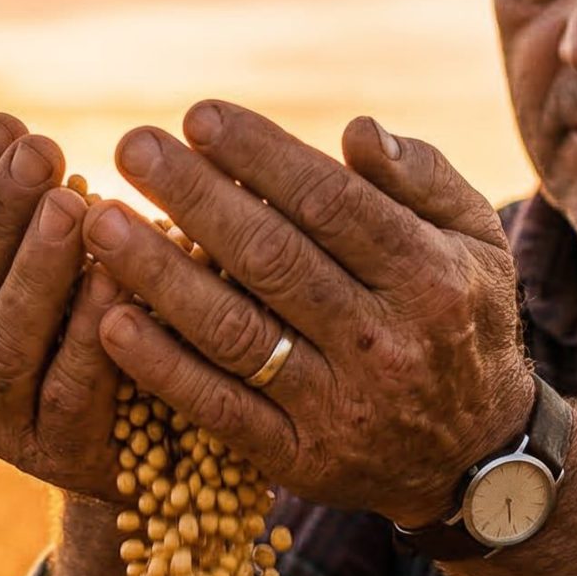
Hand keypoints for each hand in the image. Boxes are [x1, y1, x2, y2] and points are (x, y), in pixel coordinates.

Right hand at [0, 114, 129, 504]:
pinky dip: (88, 333)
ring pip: (2, 343)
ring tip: (72, 204)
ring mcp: (0, 425)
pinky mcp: (60, 457)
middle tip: (39, 150)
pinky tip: (116, 279)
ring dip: (35, 269)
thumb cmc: (86, 327)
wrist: (145, 446)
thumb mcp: (39, 263)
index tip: (4, 125)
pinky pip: (69, 393)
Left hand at [79, 100, 536, 527]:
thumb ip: (421, 178)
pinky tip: (110, 321)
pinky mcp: (300, 459)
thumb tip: (356, 130)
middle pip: (273, 260)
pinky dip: (162, 368)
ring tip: (101, 222)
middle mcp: (384, 342)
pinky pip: (219, 409)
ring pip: (236, 333)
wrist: (475, 456)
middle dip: (196, 197)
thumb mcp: (475, 241)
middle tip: (132, 147)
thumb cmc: (460, 319)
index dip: (261, 155)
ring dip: (159, 275)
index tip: (198, 116)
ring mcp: (339, 406)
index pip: (332, 203)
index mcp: (429, 277)